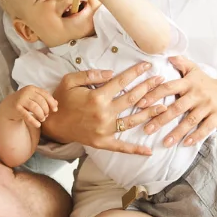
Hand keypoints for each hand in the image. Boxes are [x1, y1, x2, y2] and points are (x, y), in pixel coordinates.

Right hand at [5, 85, 56, 129]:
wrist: (8, 106)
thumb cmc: (25, 102)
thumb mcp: (34, 98)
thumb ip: (45, 99)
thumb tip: (56, 103)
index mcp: (32, 88)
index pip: (45, 94)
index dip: (51, 102)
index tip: (55, 110)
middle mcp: (26, 92)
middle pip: (41, 101)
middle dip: (46, 110)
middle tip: (46, 116)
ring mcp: (20, 99)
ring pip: (35, 107)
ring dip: (41, 115)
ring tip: (42, 119)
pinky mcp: (16, 108)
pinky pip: (27, 115)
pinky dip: (34, 121)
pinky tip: (38, 125)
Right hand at [45, 61, 166, 153]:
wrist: (52, 124)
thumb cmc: (61, 100)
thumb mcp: (70, 81)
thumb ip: (91, 74)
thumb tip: (111, 73)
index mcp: (97, 97)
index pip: (122, 82)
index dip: (136, 72)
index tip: (148, 65)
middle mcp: (104, 113)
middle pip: (132, 99)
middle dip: (148, 88)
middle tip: (161, 81)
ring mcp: (104, 129)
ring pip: (132, 120)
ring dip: (149, 113)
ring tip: (164, 106)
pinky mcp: (102, 142)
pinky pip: (121, 147)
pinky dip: (135, 150)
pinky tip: (149, 151)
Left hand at [139, 56, 216, 146]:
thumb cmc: (208, 83)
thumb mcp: (195, 70)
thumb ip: (181, 62)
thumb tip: (168, 56)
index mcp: (189, 83)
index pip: (169, 87)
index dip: (154, 95)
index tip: (141, 104)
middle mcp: (197, 94)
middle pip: (177, 107)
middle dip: (161, 119)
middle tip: (146, 129)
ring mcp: (207, 106)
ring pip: (190, 121)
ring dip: (177, 132)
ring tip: (165, 143)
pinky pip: (205, 128)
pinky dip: (195, 136)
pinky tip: (185, 144)